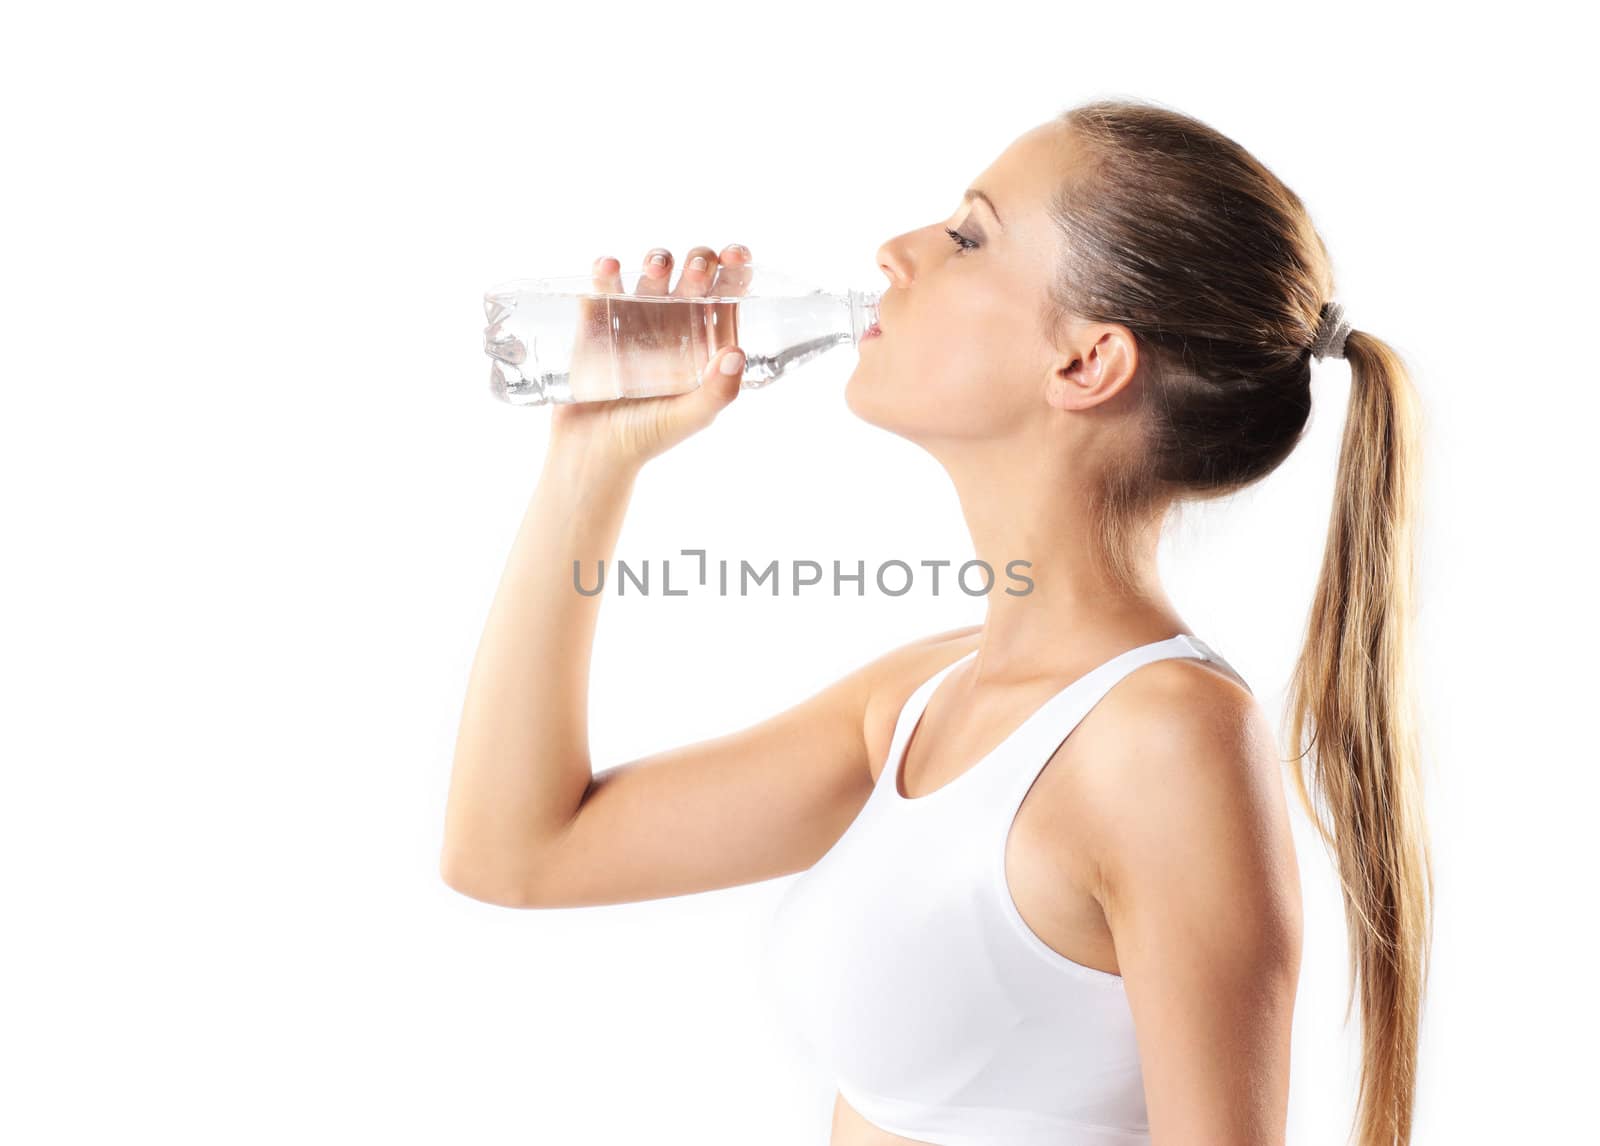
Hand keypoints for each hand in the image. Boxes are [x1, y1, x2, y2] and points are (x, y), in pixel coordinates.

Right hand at [549, 242, 752, 468]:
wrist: (591, 453)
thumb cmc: (647, 437)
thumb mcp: (691, 418)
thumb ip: (718, 392)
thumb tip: (736, 352)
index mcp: (702, 342)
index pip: (725, 295)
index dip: (733, 269)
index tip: (735, 255)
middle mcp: (672, 324)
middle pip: (689, 278)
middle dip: (697, 262)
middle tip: (696, 269)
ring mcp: (633, 319)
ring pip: (650, 276)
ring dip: (656, 261)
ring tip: (657, 267)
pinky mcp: (597, 321)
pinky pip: (602, 288)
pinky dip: (606, 271)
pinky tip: (609, 267)